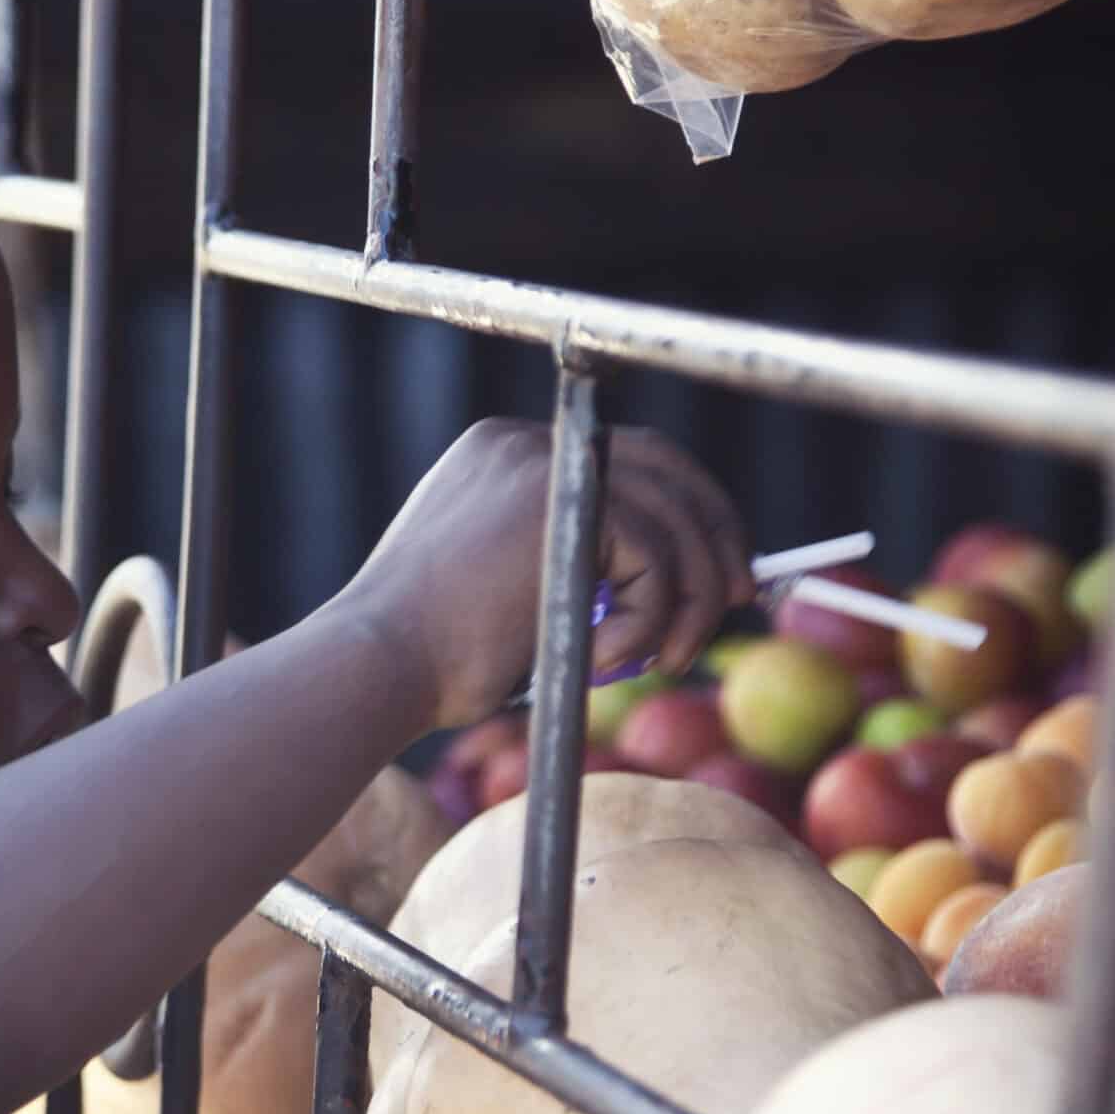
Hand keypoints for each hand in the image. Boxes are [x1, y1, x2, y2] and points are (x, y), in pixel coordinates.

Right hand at [341, 418, 752, 731]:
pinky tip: (605, 659)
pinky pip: (652, 558)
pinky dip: (648, 620)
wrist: (374, 669)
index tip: (718, 569)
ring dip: (688, 599)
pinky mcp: (556, 502)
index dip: (684, 513)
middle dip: (715, 536)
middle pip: (664, 466)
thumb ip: (571, 568)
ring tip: (661, 660)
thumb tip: (665, 584)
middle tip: (740, 597)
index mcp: (505, 457)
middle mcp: (523, 443)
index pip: (625, 462)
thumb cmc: (427, 662)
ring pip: (670, 518)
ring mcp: (539, 464)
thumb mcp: (507, 597)